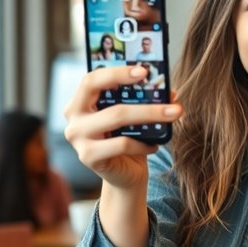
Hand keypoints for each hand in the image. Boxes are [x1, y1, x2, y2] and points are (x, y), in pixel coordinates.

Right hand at [63, 65, 181, 191]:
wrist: (123, 175)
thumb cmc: (127, 138)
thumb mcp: (134, 116)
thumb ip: (146, 100)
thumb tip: (170, 92)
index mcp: (80, 102)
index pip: (92, 79)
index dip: (117, 73)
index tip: (144, 72)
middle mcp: (74, 118)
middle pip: (108, 100)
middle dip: (142, 98)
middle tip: (171, 100)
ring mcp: (78, 139)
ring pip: (117, 118)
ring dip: (150, 116)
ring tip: (173, 115)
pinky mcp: (88, 157)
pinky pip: (121, 144)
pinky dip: (143, 143)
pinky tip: (155, 145)